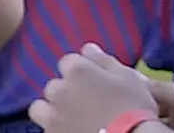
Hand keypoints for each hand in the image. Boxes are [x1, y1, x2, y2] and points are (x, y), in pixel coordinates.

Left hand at [30, 45, 161, 132]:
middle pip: (54, 86)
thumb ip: (104, 60)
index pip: (68, 62)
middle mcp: (59, 91)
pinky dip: (56, 129)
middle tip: (85, 102)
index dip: (81, 71)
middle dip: (65, 91)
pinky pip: (46, 129)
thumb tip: (88, 48)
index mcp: (77, 71)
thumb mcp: (128, 77)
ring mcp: (52, 116)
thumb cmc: (132, 108)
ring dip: (50, 110)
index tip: (92, 80)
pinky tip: (72, 130)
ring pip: (40, 109)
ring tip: (69, 118)